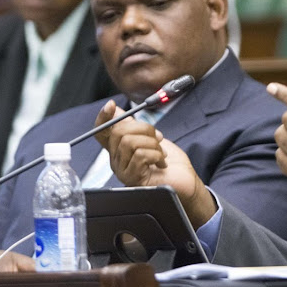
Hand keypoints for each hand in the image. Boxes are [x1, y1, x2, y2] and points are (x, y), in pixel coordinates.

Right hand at [94, 101, 216, 227]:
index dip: (103, 117)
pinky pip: (140, 155)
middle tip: (158, 138)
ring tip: (161, 153)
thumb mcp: (152, 138)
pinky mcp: (132, 179)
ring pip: (129, 142)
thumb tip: (117, 110)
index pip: (101, 132)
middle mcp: (117, 160)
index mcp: (120, 149)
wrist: (185, 181)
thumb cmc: (171, 162)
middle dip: (144, 129)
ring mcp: (123, 170)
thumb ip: (134, 126)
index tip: (112, 105)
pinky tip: (161, 162)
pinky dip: (156, 155)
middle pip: (118, 132)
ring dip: (152, 144)